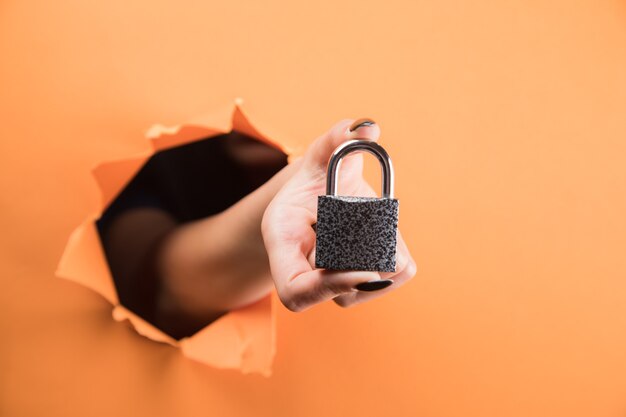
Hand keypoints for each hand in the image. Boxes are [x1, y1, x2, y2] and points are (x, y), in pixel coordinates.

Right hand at [262, 119, 416, 311]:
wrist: (323, 195)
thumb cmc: (316, 177)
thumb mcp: (321, 153)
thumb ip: (337, 138)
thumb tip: (367, 128)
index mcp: (284, 239)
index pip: (294, 289)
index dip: (327, 287)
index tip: (365, 268)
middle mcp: (304, 267)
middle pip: (337, 292)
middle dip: (366, 267)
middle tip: (382, 237)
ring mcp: (330, 280)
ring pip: (361, 292)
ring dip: (384, 268)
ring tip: (386, 235)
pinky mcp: (356, 280)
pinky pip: (381, 284)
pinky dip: (396, 267)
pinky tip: (395, 244)